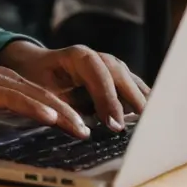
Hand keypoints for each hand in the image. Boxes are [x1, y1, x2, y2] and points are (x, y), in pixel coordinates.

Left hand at [0, 41, 149, 130]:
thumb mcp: (41, 92)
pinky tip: (150, 121)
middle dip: (130, 103)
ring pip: (131, 81)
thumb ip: (58, 107)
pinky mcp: (118, 77)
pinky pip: (134, 88)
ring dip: (141, 103)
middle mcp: (98, 57)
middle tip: (139, 130)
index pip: (99, 74)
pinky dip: (141, 103)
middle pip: (121, 76)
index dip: (108, 99)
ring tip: (151, 127)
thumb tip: (78, 130)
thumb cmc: (36, 78)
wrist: (35, 65)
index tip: (114, 125)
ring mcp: (111, 65)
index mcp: (77, 56)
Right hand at [0, 61, 90, 140]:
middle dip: (57, 103)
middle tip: (83, 122)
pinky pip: (4, 97)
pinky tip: (51, 118)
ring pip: (20, 88)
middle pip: (22, 84)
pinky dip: (31, 106)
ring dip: (54, 107)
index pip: (9, 84)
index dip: (38, 98)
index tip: (62, 116)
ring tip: (77, 125)